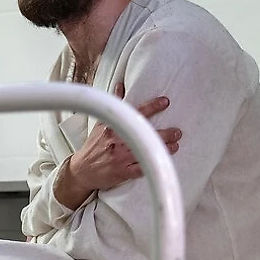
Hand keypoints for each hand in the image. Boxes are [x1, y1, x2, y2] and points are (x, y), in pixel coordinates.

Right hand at [67, 82, 181, 194]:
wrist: (82, 169)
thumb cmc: (93, 146)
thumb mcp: (101, 123)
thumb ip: (113, 105)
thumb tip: (120, 87)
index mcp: (112, 127)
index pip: (134, 113)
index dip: (152, 106)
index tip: (164, 102)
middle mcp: (116, 141)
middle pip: (143, 134)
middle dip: (164, 132)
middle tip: (177, 131)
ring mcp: (120, 157)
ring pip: (145, 151)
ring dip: (163, 148)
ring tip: (175, 144)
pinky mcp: (123, 172)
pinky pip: (141, 169)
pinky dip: (152, 165)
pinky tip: (163, 160)